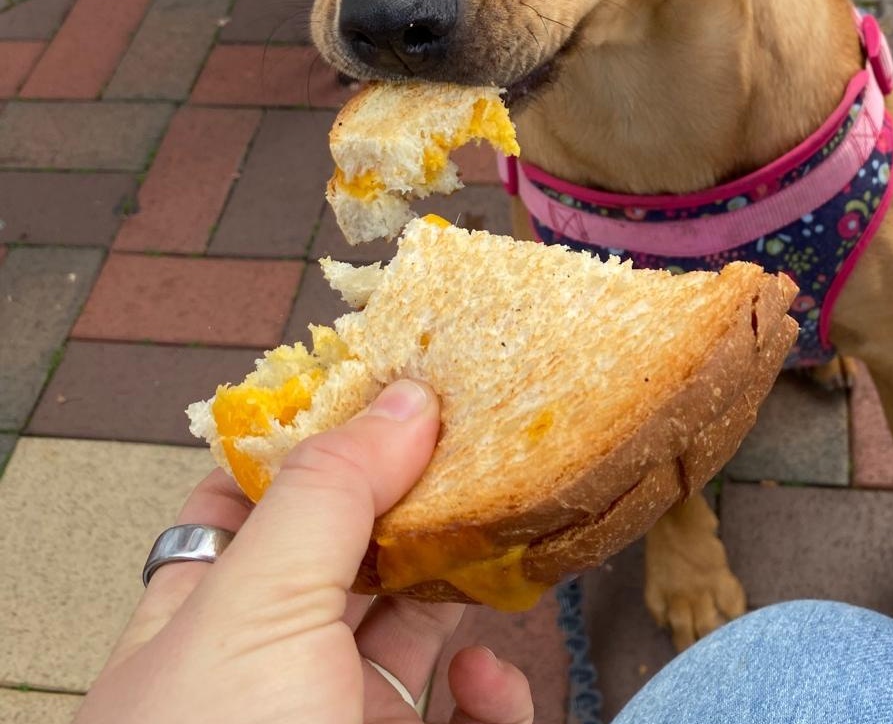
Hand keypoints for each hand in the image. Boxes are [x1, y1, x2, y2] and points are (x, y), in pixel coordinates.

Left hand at [77, 380, 534, 723]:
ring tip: (509, 546)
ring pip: (415, 628)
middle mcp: (266, 667)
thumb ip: (330, 497)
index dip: (319, 436)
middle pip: (351, 549)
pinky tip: (492, 694)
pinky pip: (460, 714)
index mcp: (199, 616)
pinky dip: (491, 696)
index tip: (396, 386)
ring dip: (469, 588)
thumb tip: (406, 397)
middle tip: (482, 444)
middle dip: (417, 499)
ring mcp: (335, 722)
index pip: (251, 496)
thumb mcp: (255, 616)